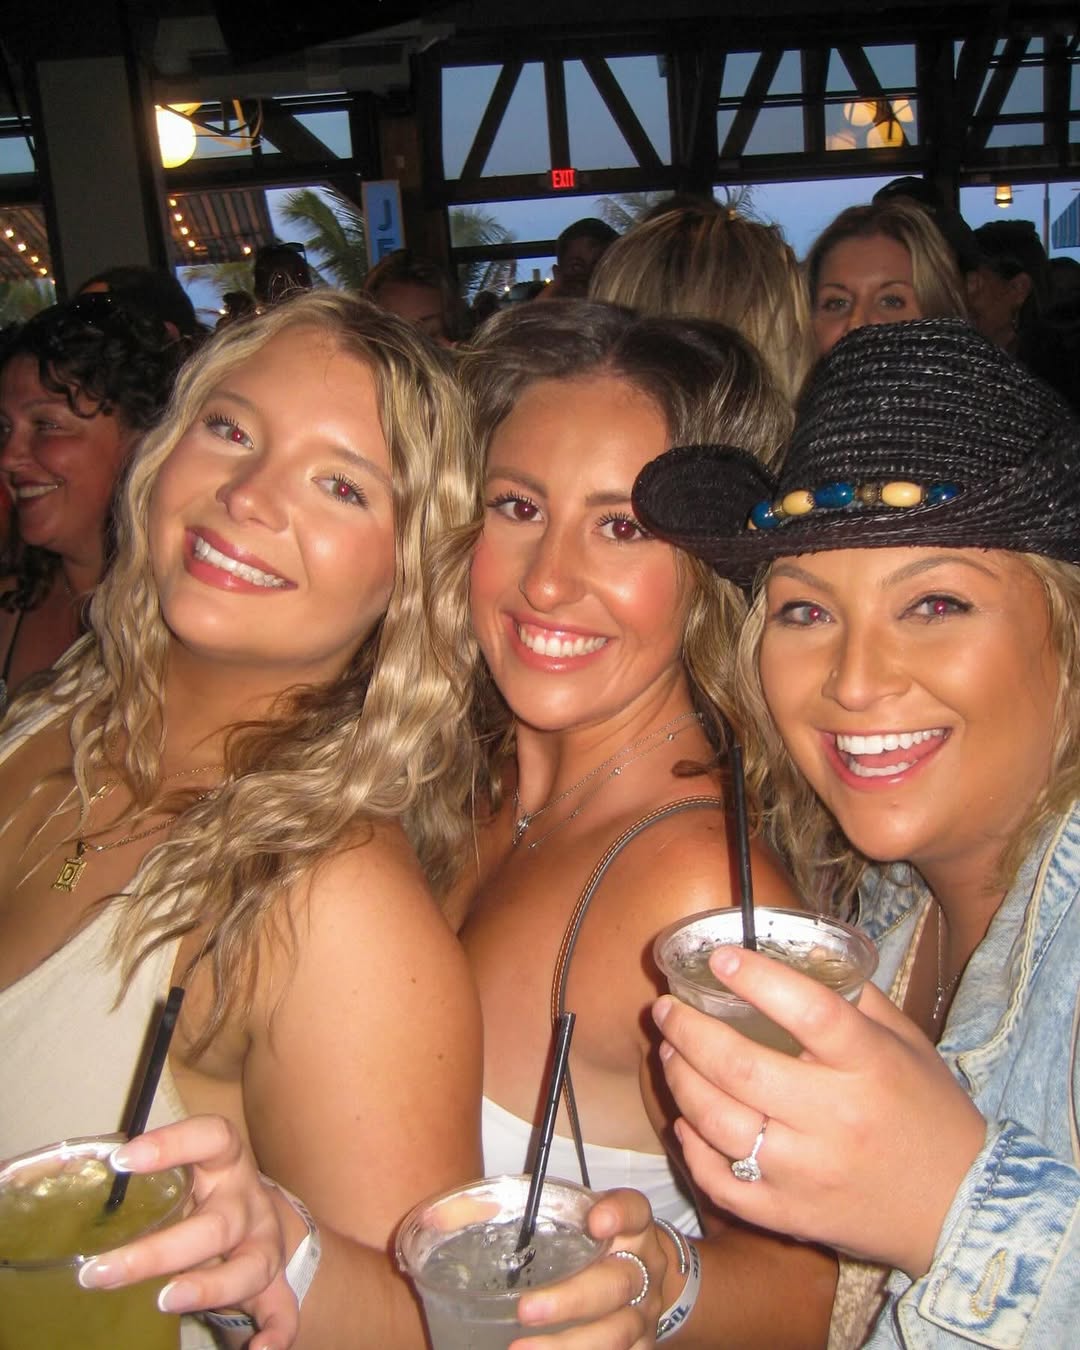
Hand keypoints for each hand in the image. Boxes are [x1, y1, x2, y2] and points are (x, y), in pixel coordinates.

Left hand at [78, 1115, 298, 1349]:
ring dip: (209, 1287)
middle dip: (161, 1251)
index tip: (121, 1160)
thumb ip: (143, 1180)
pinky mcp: (274, 1285)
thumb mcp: (183, 1176)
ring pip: (251, 1266)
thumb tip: (68, 1177)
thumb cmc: (203, 1195)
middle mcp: (249, 1203)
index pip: (212, 1138)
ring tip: (166, 1300)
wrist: (260, 1222)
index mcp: (226, 1165)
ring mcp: (265, 1245)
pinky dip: (274, 1333)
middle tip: (100, 1272)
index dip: (173, 1144)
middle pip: (218, 1223)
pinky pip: (283, 1311)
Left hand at [513, 1188, 666, 1348]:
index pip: (634, 1211)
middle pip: (617, 1282)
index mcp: (632, 1227)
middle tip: (525, 1310)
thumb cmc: (595, 1242)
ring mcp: (643, 1312)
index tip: (595, 1222)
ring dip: (569, 1345)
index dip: (618, 1215)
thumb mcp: (578, 1217)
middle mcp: (644, 1268)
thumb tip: (455, 1214)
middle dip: (572, 1299)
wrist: (644, 1276)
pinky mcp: (641, 1346)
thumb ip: (531, 1212)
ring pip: (616, 1331)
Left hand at [653, 945, 986, 1278]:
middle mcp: (836, 1118)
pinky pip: (723, 1181)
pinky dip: (693, 1148)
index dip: (759, 980)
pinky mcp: (793, 1214)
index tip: (720, 957)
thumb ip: (854, 996)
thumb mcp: (907, 1042)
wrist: (962, 1208)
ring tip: (668, 1052)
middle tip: (665, 1008)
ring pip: (719, 1122)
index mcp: (870, 1066)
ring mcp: (809, 1171)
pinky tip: (686, 1120)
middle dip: (687, 1030)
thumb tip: (799, 948)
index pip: (809, 1012)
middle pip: (741, 1066)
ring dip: (680, 1080)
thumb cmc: (930, 1112)